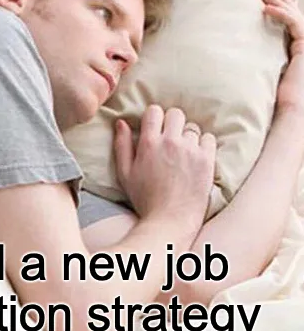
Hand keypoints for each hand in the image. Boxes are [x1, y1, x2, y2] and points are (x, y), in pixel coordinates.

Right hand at [114, 106, 215, 226]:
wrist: (171, 219)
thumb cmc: (145, 198)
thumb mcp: (124, 173)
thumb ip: (122, 145)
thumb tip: (122, 122)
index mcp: (149, 143)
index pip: (155, 111)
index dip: (154, 117)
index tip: (155, 126)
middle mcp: (171, 142)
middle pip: (176, 114)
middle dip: (172, 122)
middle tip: (170, 137)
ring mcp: (191, 150)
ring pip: (192, 127)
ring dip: (187, 135)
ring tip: (183, 150)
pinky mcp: (207, 159)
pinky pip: (209, 138)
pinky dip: (203, 143)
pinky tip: (196, 155)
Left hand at [260, 0, 303, 115]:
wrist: (290, 109)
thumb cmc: (275, 96)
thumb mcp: (263, 69)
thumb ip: (260, 55)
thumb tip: (238, 47)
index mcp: (296, 49)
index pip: (292, 22)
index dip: (284, 6)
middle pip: (297, 15)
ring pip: (297, 17)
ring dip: (279, 2)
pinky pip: (296, 25)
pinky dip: (281, 15)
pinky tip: (266, 9)